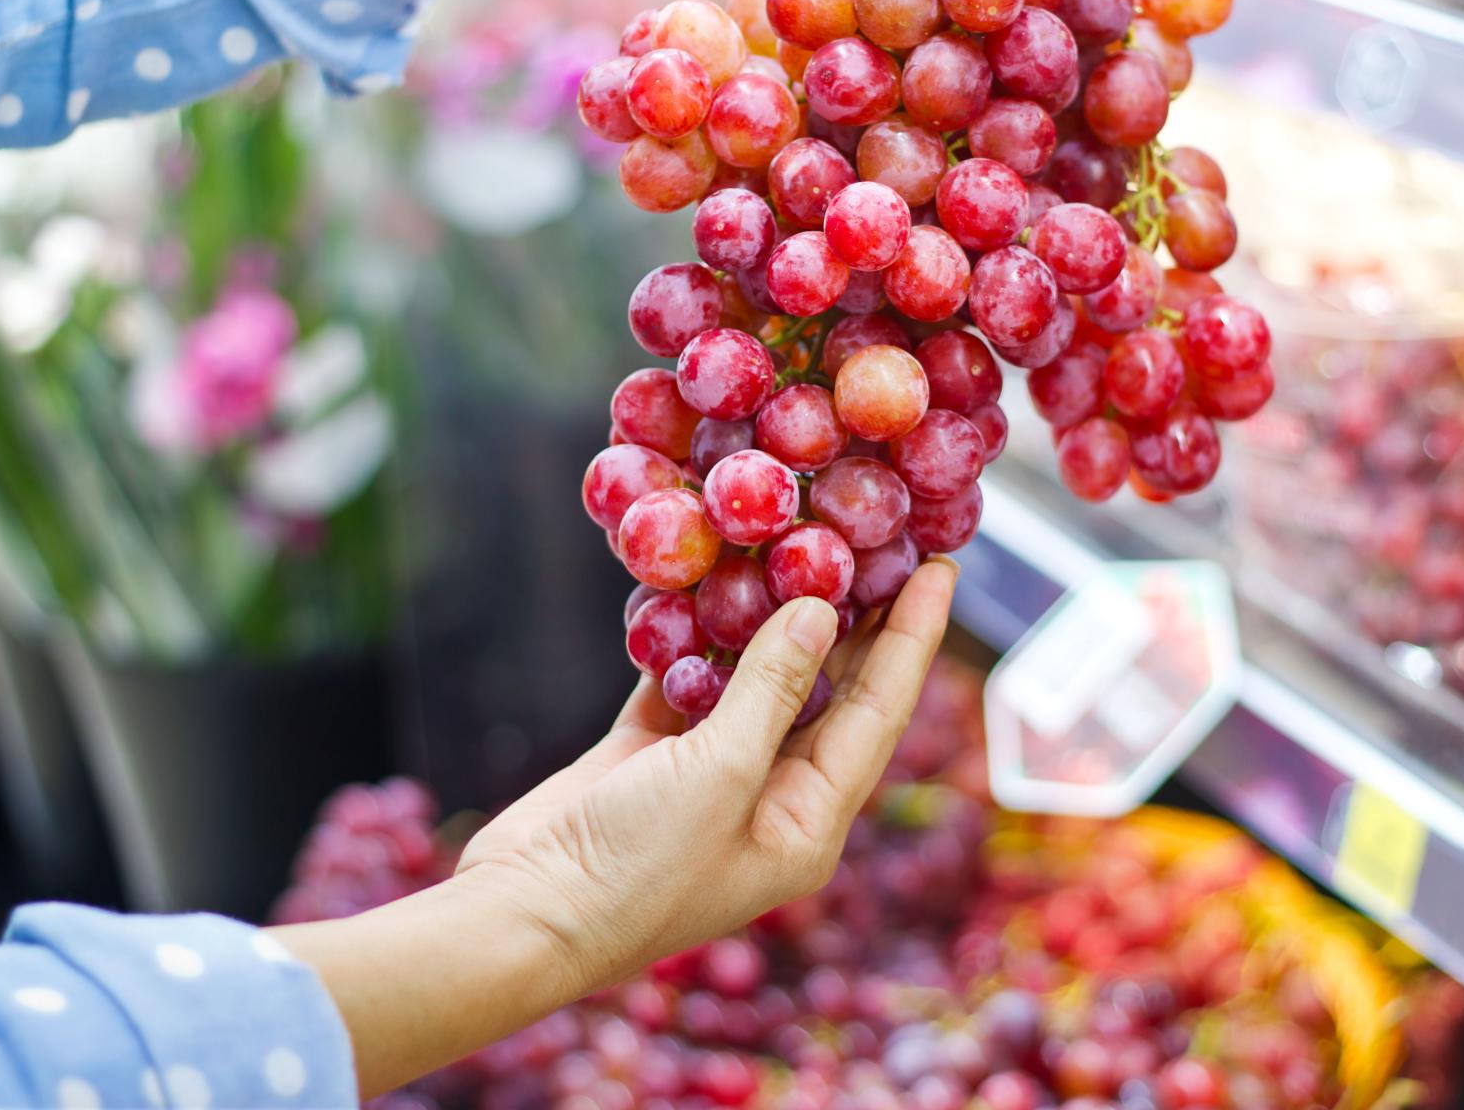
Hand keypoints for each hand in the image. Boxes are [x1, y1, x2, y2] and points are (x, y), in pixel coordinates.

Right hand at [455, 557, 959, 997]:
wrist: (521, 919)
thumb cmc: (639, 867)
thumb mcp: (721, 773)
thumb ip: (773, 688)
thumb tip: (819, 612)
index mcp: (808, 823)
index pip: (880, 714)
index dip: (912, 639)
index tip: (942, 570)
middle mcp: (770, 799)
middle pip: (830, 694)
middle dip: (857, 621)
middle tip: (881, 545)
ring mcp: (708, 778)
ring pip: (756, 681)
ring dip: (769, 619)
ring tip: (800, 549)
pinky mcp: (648, 757)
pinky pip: (686, 682)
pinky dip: (691, 637)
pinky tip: (702, 583)